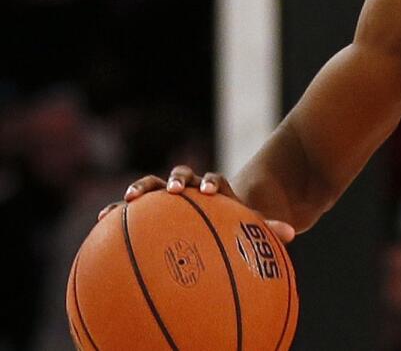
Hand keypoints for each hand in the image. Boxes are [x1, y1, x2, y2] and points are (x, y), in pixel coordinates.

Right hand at [96, 165, 295, 242]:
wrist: (223, 218)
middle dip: (176, 178)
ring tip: (126, 201)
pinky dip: (119, 211)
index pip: (213, 181)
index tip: (209, 192)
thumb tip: (292, 233)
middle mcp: (192, 189)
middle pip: (182, 174)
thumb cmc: (239, 224)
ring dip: (142, 190)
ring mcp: (171, 198)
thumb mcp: (253, 226)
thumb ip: (269, 227)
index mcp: (217, 190)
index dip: (210, 183)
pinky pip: (134, 211)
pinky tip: (100, 221)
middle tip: (173, 189)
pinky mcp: (153, 211)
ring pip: (154, 188)